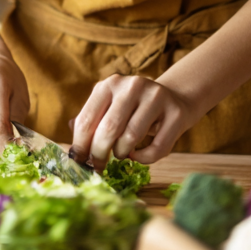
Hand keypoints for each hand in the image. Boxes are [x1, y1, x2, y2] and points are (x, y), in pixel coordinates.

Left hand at [70, 75, 200, 166]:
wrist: (173, 98)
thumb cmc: (133, 109)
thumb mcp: (110, 106)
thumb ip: (92, 122)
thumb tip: (74, 152)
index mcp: (110, 84)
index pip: (87, 119)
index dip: (80, 146)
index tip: (79, 162)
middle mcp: (132, 86)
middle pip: (108, 129)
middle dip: (99, 154)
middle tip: (98, 166)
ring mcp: (156, 97)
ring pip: (131, 138)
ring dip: (121, 153)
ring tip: (121, 152)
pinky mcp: (176, 113)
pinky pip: (156, 148)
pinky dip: (144, 158)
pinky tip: (138, 154)